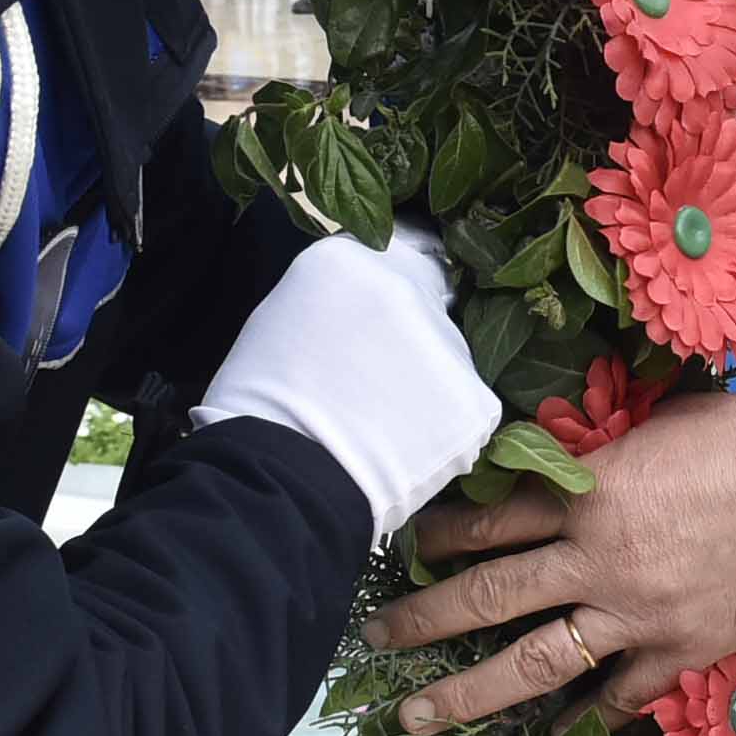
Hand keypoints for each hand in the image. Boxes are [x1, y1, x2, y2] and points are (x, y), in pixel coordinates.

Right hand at [190, 227, 495, 545]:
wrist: (280, 481)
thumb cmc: (260, 410)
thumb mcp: (282, 323)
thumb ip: (336, 300)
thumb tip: (364, 310)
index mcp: (350, 260)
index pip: (400, 254)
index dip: (394, 291)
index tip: (387, 319)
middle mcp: (407, 287)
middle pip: (430, 302)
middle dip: (412, 336)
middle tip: (380, 380)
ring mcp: (447, 342)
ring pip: (448, 358)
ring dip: (428, 384)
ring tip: (384, 426)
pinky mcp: (475, 399)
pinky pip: (465, 410)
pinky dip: (444, 431)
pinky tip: (405, 452)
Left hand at [372, 376, 735, 730]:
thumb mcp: (663, 426)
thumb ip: (610, 458)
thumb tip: (576, 470)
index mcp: (590, 493)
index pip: (490, 519)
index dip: (441, 536)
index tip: (406, 546)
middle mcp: (598, 560)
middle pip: (489, 596)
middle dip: (424, 619)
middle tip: (376, 639)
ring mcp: (639, 615)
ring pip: (536, 662)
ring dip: (470, 691)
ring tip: (420, 714)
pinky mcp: (685, 650)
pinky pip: (621, 694)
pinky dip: (588, 714)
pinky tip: (559, 731)